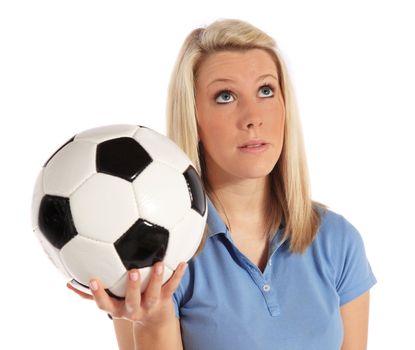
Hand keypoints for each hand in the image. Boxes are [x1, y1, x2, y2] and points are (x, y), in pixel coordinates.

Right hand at [67, 261, 186, 326]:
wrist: (154, 320)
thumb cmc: (127, 303)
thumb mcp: (109, 302)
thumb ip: (90, 294)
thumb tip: (68, 283)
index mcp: (118, 308)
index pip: (105, 305)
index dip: (99, 294)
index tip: (93, 279)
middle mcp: (134, 308)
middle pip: (132, 301)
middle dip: (131, 287)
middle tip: (132, 271)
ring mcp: (151, 304)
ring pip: (154, 293)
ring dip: (156, 279)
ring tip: (159, 264)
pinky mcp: (165, 299)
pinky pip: (172, 286)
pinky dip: (178, 275)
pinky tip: (183, 261)